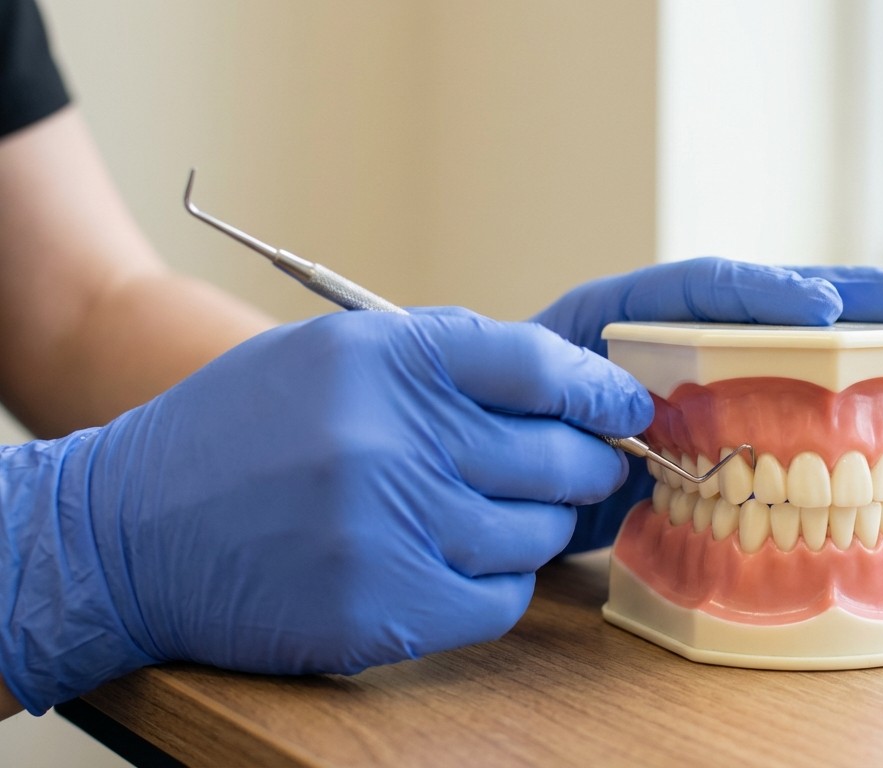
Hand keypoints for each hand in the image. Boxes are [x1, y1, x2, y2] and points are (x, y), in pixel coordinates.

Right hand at [0, 308, 649, 712]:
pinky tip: (457, 563)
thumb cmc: (242, 434)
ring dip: (534, 526)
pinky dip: (496, 582)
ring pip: (536, 533)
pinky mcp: (381, 609)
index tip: (628, 406)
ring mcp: (387, 528)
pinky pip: (500, 598)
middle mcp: (390, 438)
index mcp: (385, 358)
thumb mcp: (335, 355)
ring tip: (491, 514)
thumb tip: (565, 385)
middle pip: (557, 456)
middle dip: (589, 464)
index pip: (540, 366)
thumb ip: (445, 360)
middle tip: (591, 468)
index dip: (601, 389)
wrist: (129, 528)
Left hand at [530, 257, 882, 553]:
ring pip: (801, 368)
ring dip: (874, 369)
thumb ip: (582, 402)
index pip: (700, 288)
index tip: (821, 313)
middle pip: (773, 314)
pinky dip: (853, 429)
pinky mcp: (727, 444)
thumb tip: (650, 425)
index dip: (764, 295)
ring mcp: (708, 393)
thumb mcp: (532, 404)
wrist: (482, 477)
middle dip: (851, 308)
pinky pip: (798, 428)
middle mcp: (677, 345)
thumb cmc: (498, 424)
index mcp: (620, 314)